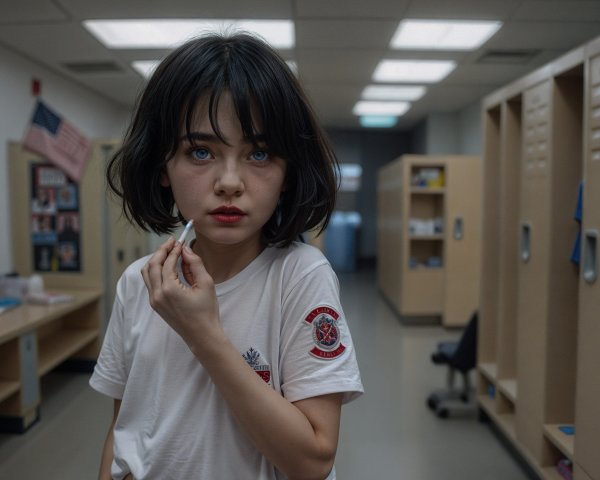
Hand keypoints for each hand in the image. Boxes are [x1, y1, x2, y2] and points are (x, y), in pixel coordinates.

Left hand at [140, 238, 221, 354]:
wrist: (202, 335)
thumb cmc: (207, 311)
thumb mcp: (206, 284)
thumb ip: (195, 263)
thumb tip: (186, 249)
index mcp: (169, 290)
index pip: (167, 262)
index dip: (174, 249)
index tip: (181, 240)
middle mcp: (157, 295)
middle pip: (152, 264)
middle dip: (162, 251)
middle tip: (172, 242)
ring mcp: (154, 300)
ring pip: (146, 273)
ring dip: (156, 260)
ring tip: (168, 251)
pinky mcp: (155, 304)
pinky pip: (149, 282)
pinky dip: (155, 270)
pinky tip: (167, 265)